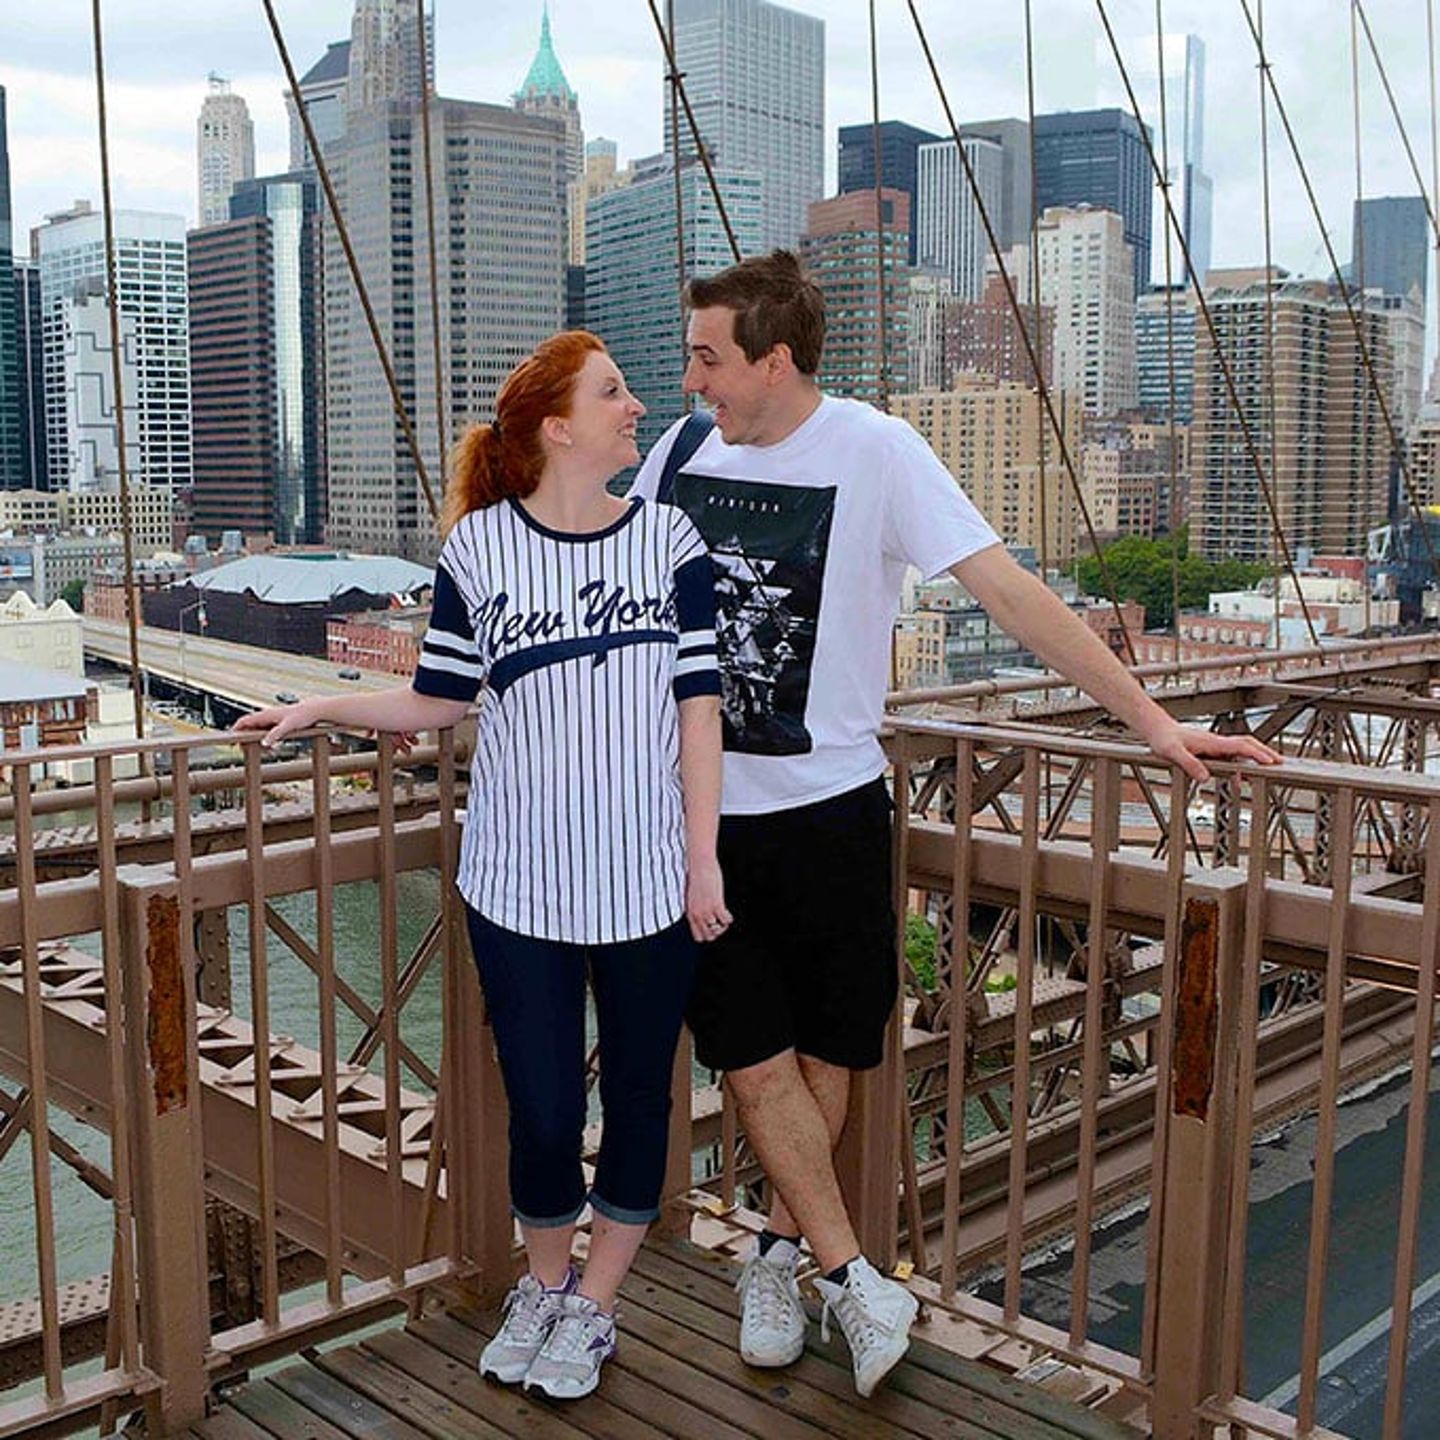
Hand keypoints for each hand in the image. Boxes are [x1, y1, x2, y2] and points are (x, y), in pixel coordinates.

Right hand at [234, 699, 316, 748]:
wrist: (313, 711)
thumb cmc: (302, 715)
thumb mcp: (288, 726)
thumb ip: (275, 735)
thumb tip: (264, 743)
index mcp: (266, 715)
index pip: (244, 721)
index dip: (235, 729)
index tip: (231, 739)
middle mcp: (267, 716)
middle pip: (249, 728)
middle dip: (247, 739)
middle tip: (246, 750)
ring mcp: (272, 720)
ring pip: (259, 732)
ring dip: (259, 742)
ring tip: (265, 752)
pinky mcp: (278, 724)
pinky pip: (267, 733)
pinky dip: (267, 741)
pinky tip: (273, 748)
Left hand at [686, 856, 731, 944]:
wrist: (699, 866)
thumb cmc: (696, 878)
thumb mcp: (691, 898)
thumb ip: (695, 909)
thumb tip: (703, 917)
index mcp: (690, 914)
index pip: (698, 937)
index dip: (707, 934)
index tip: (712, 928)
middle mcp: (697, 915)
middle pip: (709, 936)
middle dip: (717, 932)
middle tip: (720, 922)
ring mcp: (707, 911)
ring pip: (719, 930)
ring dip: (724, 925)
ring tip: (724, 916)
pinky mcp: (716, 904)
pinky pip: (726, 920)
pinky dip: (729, 918)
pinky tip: (727, 911)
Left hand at [1142, 719, 1281, 782]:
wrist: (1156, 729)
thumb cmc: (1163, 739)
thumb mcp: (1173, 753)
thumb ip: (1189, 764)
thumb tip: (1205, 778)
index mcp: (1211, 742)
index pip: (1241, 747)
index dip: (1257, 754)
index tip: (1271, 762)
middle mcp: (1216, 742)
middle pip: (1247, 744)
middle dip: (1265, 752)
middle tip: (1280, 763)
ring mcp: (1214, 744)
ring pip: (1241, 748)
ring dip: (1256, 755)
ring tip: (1268, 767)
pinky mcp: (1209, 748)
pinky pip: (1231, 753)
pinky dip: (1243, 759)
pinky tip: (1242, 771)